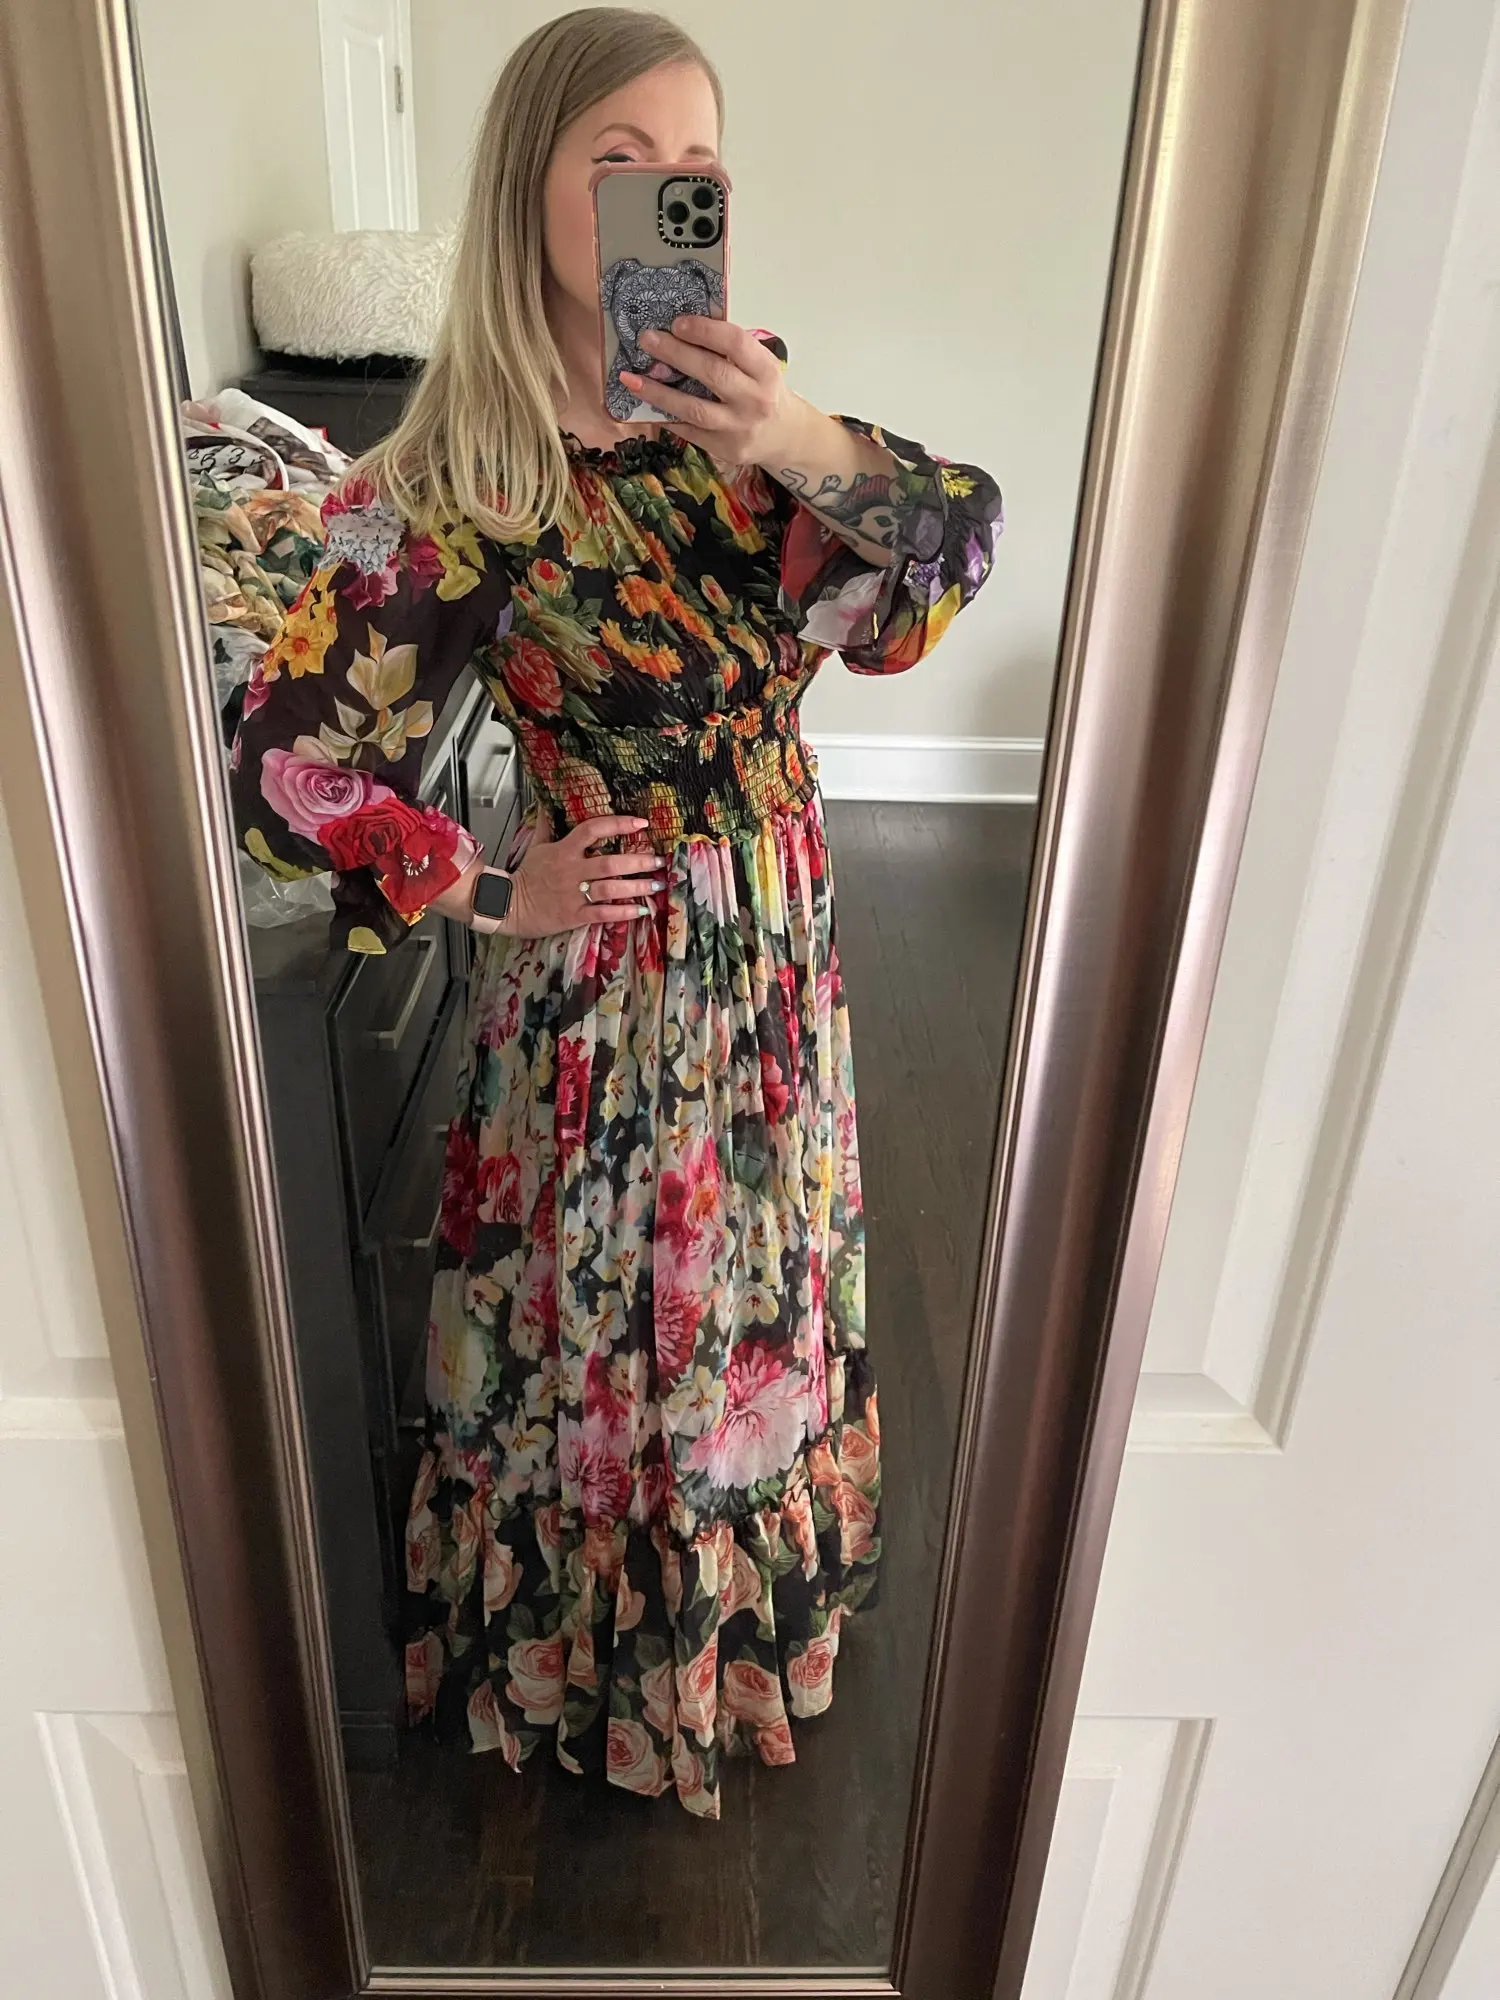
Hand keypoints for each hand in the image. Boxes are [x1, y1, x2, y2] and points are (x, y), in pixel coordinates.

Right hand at [448, 814, 665, 936]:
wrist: (508, 905)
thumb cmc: (525, 876)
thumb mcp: (536, 846)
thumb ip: (546, 825)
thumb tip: (549, 804)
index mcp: (564, 850)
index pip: (593, 829)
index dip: (618, 824)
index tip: (640, 823)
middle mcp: (573, 870)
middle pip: (611, 863)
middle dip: (638, 861)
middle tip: (658, 860)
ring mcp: (574, 894)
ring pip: (611, 888)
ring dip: (637, 887)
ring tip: (656, 884)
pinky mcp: (574, 915)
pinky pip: (603, 913)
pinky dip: (623, 912)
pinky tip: (641, 910)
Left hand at [621, 317, 812, 464]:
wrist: (785, 436)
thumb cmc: (765, 391)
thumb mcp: (760, 366)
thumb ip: (730, 351)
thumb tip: (684, 330)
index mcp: (766, 371)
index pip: (735, 343)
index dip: (704, 330)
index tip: (677, 323)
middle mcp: (755, 400)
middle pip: (712, 373)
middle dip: (676, 354)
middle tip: (647, 340)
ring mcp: (739, 427)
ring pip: (694, 408)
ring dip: (659, 392)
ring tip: (631, 378)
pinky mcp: (725, 448)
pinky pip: (689, 430)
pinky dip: (667, 416)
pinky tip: (647, 404)